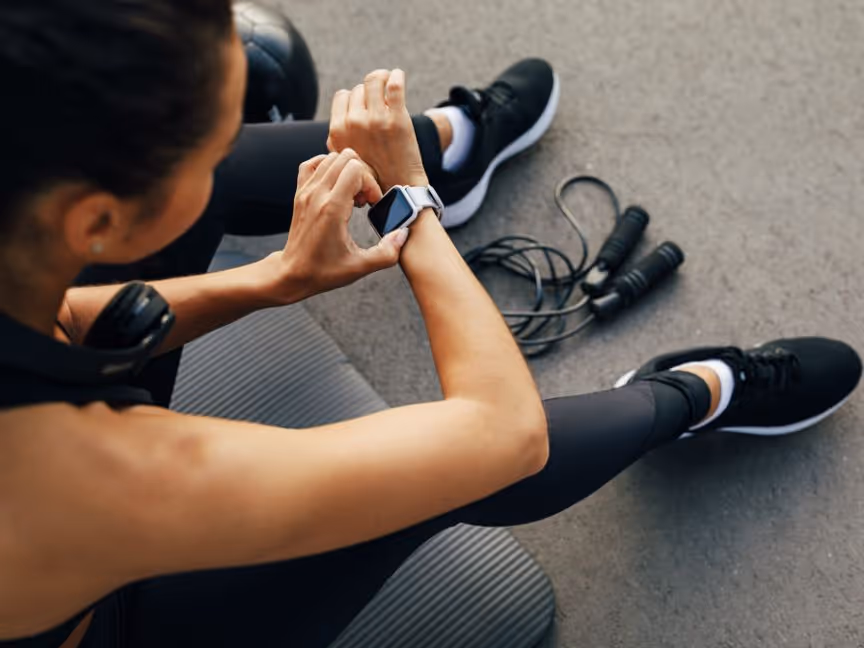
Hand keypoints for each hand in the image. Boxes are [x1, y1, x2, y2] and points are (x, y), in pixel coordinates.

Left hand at [266, 149, 409, 301]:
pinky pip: (312, 164)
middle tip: (364, 199)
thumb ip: (387, 252)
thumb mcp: (360, 267)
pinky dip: (327, 167)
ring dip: (347, 172)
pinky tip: (336, 185)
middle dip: (362, 174)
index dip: (371, 184)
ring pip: (330, 158)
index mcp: (332, 209)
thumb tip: (403, 234)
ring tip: (351, 195)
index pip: (356, 170)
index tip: (371, 205)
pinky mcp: (299, 193)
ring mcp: (305, 192)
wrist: (293, 273)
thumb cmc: (324, 271)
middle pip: (345, 158)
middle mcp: (317, 195)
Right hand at [328, 69, 428, 191]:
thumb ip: (337, 140)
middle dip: (370, 92)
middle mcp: (354, 123)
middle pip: (359, 88)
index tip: (366, 104)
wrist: (399, 188)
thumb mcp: (344, 159)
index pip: (342, 95)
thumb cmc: (373, 175)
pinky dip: (396, 76)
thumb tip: (336, 125)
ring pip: (374, 80)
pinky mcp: (397, 119)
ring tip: (390, 82)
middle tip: (381, 101)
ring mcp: (376, 119)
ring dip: (383, 78)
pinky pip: (394, 85)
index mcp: (338, 130)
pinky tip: (398, 77)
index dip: (355, 98)